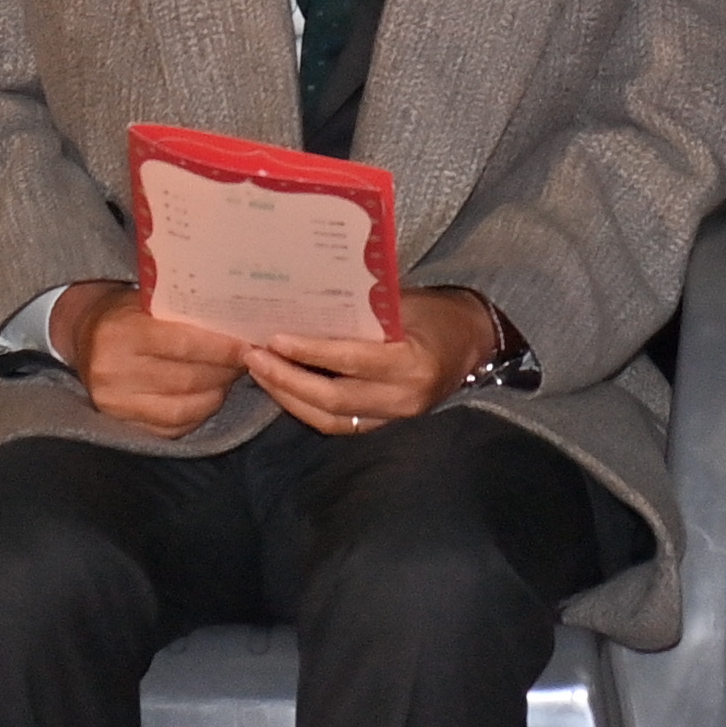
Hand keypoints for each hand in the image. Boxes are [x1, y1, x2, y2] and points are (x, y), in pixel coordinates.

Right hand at [52, 280, 246, 436]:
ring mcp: (116, 404)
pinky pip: (174, 427)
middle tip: (247, 360)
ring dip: (216, 392)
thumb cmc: (124, 314)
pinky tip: (209, 395)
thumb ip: (183, 310)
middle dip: (224, 371)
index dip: (221, 348)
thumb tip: (237, 321)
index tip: (247, 345)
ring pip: (184, 408)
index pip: (183, 344)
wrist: (84, 337)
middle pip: (187, 379)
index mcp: (121, 332)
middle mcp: (114, 372)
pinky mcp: (123, 426)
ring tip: (230, 375)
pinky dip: (199, 412)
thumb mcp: (145, 300)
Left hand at [253, 291, 495, 435]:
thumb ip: (360, 308)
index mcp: (411, 361)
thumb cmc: (434, 314)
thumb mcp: (402, 302)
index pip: (351, 360)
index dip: (310, 353)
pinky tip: (284, 388)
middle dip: (287, 380)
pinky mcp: (385, 425)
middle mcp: (404, 397)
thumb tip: (303, 301)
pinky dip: (307, 408)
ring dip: (289, 398)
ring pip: (331, 418)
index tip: (274, 340)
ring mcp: (395, 416)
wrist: (471, 343)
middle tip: (254, 358)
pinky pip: (340, 423)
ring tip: (260, 373)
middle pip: (333, 399)